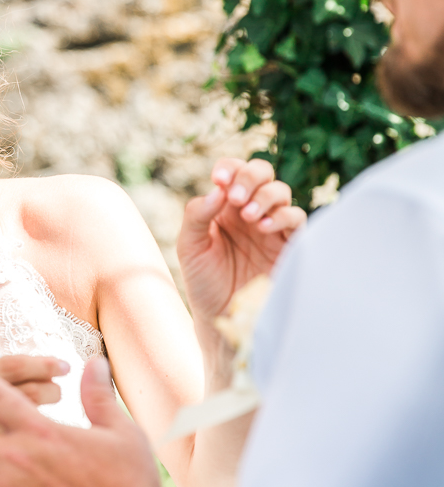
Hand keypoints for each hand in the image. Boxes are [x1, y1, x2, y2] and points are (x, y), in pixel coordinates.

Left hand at [177, 158, 305, 324]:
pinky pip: (296, 218)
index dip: (229, 168)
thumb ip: (197, 215)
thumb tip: (217, 191)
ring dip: (265, 197)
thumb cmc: (204, 282)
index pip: (233, 172)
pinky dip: (283, 216)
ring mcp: (271, 226)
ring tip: (249, 217)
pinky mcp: (290, 244)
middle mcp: (250, 210)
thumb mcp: (190, 247)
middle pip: (261, 173)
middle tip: (235, 199)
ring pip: (281, 191)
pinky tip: (265, 227)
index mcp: (225, 206)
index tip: (219, 179)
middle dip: (250, 177)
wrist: (222, 317)